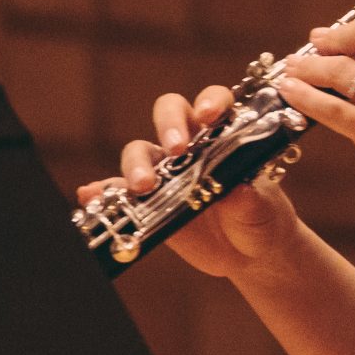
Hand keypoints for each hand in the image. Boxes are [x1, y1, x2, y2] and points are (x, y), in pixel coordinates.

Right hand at [75, 86, 301, 278]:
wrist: (251, 253)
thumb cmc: (263, 219)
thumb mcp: (264, 209)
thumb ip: (251, 199)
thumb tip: (237, 191)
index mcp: (226, 136)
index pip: (214, 103)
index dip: (210, 101)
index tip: (209, 116)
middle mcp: (192, 145)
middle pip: (170, 114)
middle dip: (169, 124)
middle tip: (176, 149)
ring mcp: (166, 171)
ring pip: (140, 151)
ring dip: (136, 164)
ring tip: (143, 186)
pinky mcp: (147, 201)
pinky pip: (118, 191)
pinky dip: (103, 191)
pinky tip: (91, 195)